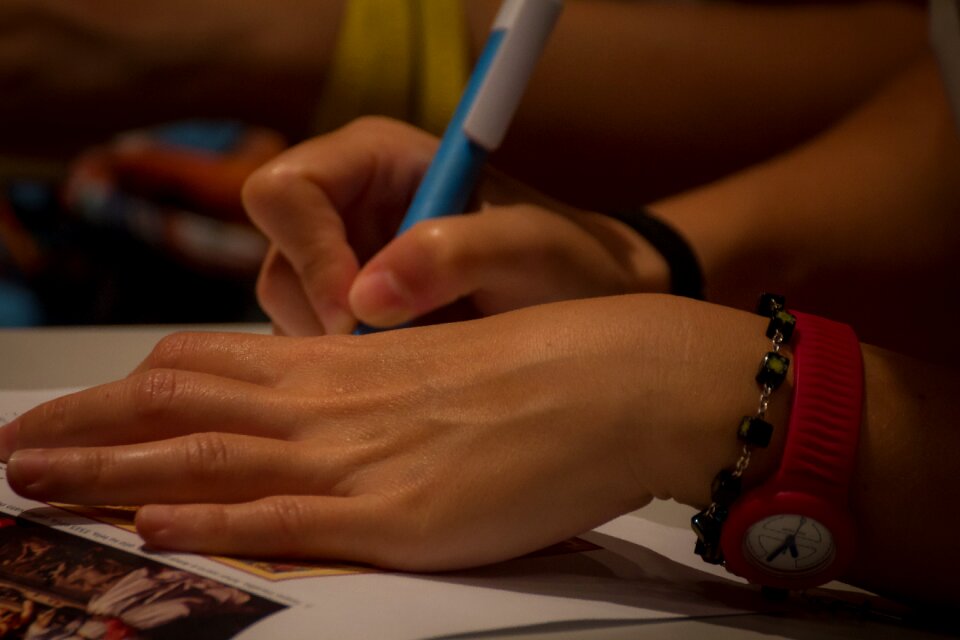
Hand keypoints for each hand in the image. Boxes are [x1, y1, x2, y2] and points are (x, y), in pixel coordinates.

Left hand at [0, 295, 777, 569]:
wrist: (612, 379)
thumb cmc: (537, 365)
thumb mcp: (429, 366)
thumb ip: (358, 390)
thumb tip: (298, 413)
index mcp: (343, 366)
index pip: (205, 368)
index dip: (124, 392)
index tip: (72, 412)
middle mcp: (335, 406)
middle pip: (181, 408)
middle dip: (88, 432)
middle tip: (17, 451)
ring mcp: (362, 459)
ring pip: (209, 459)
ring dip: (112, 472)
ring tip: (35, 483)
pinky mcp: (401, 514)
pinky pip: (287, 516)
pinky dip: (212, 521)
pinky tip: (154, 528)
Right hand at [243, 117, 667, 335]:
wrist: (585, 303)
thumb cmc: (566, 259)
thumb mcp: (530, 247)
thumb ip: (457, 254)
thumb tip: (365, 300)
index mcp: (374, 159)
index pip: (284, 190)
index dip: (309, 255)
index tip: (359, 315)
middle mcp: (345, 206)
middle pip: (277, 262)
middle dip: (325, 315)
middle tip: (393, 354)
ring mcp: (344, 264)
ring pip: (291, 315)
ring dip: (341, 353)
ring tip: (422, 357)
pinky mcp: (351, 314)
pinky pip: (317, 351)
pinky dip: (353, 373)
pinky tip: (412, 371)